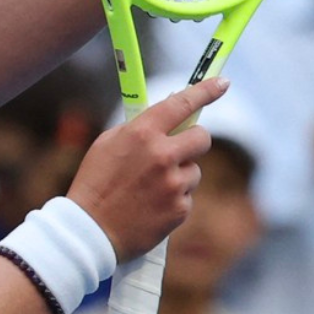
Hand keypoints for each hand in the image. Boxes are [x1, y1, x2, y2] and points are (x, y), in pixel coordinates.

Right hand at [65, 77, 226, 259]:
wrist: (91, 230)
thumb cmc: (95, 183)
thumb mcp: (108, 144)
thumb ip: (139, 127)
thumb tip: (168, 114)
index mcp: (142, 133)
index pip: (182, 103)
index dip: (206, 90)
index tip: (222, 82)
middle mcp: (162, 155)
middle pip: (201, 137)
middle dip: (194, 141)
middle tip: (179, 149)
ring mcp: (173, 183)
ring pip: (194, 171)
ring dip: (180, 175)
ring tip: (150, 188)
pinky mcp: (180, 209)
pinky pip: (187, 196)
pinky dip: (174, 199)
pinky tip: (151, 206)